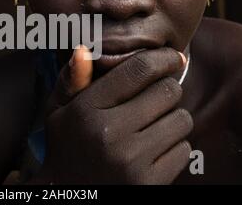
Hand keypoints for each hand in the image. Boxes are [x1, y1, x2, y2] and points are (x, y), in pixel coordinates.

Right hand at [38, 46, 192, 184]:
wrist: (70, 193)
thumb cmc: (66, 146)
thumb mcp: (57, 111)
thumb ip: (71, 80)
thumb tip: (83, 50)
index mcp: (87, 110)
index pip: (138, 70)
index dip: (163, 58)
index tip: (172, 57)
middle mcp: (110, 133)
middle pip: (167, 91)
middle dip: (166, 89)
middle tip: (154, 98)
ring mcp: (131, 161)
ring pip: (181, 120)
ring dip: (172, 118)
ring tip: (152, 126)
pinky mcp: (148, 183)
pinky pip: (184, 150)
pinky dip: (174, 146)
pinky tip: (153, 149)